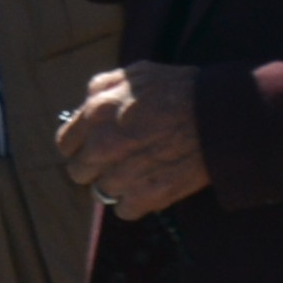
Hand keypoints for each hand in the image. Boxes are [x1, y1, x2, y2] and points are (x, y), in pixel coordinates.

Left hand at [52, 62, 212, 218]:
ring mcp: (121, 175)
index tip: (94, 148)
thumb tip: (86, 104)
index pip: (65, 144)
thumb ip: (103, 88)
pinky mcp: (144, 197)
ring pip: (102, 192)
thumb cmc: (180, 90)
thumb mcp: (136, 73)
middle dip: (96, 168)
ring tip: (143, 170)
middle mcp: (101, 146)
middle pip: (79, 173)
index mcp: (95, 113)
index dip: (80, 146)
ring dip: (118, 184)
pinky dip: (137, 202)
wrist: (218, 116)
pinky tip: (153, 184)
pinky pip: (124, 210)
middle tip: (120, 160)